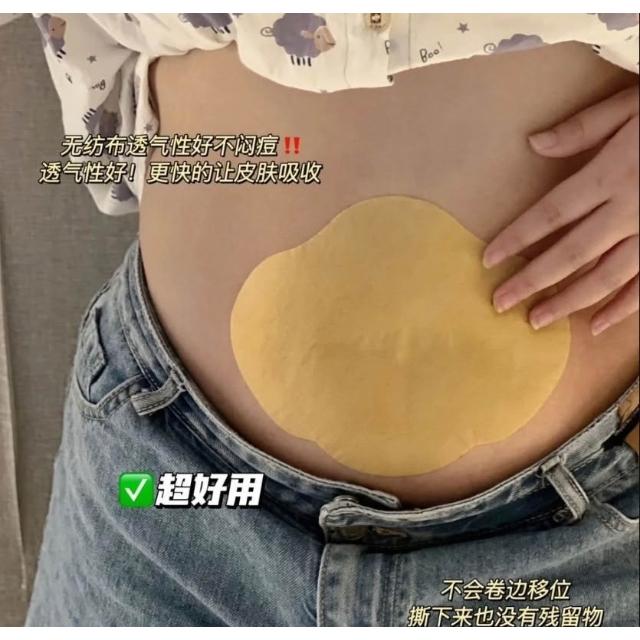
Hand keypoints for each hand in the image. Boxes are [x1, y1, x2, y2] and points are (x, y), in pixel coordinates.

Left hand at [483, 85, 638, 335]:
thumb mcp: (632, 105)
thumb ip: (585, 128)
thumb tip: (534, 143)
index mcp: (612, 174)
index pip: (551, 214)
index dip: (517, 239)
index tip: (489, 260)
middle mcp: (630, 211)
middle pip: (571, 253)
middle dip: (532, 281)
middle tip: (500, 303)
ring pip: (606, 277)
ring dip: (569, 301)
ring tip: (536, 320)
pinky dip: (624, 307)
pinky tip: (598, 325)